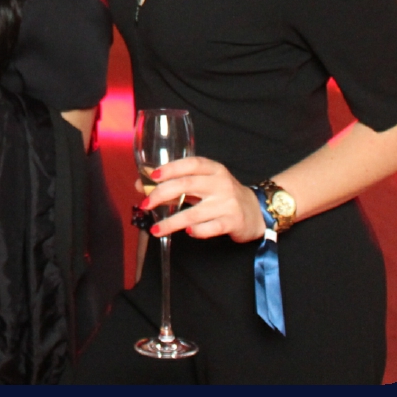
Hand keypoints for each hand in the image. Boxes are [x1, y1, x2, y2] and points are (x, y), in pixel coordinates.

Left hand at [141, 156, 265, 242]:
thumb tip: (141, 185)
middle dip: (162, 194)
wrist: (255, 211)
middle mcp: (221, 183)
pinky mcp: (232, 222)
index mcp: (213, 169)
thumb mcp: (204, 183)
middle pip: (187, 185)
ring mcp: (227, 203)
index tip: (152, 176)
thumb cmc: (222, 195)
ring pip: (194, 212)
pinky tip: (187, 232)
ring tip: (155, 229)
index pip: (191, 164)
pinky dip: (196, 231)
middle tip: (145, 204)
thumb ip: (176, 183)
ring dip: (171, 222)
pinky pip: (209, 228)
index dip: (171, 168)